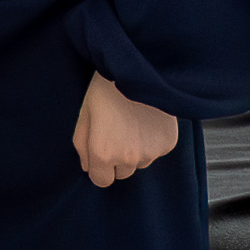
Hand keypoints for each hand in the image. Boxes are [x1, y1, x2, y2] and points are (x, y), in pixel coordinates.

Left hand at [72, 72, 179, 187]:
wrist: (140, 69)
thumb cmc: (108, 88)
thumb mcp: (84, 114)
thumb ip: (82, 145)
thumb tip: (87, 166)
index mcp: (103, 153)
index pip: (101, 180)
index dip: (100, 167)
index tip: (102, 151)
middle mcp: (128, 158)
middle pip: (122, 173)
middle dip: (118, 159)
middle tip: (118, 131)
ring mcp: (150, 152)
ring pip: (140, 162)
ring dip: (136, 150)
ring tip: (133, 122)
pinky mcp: (167, 144)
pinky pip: (157, 151)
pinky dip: (152, 140)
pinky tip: (147, 119)